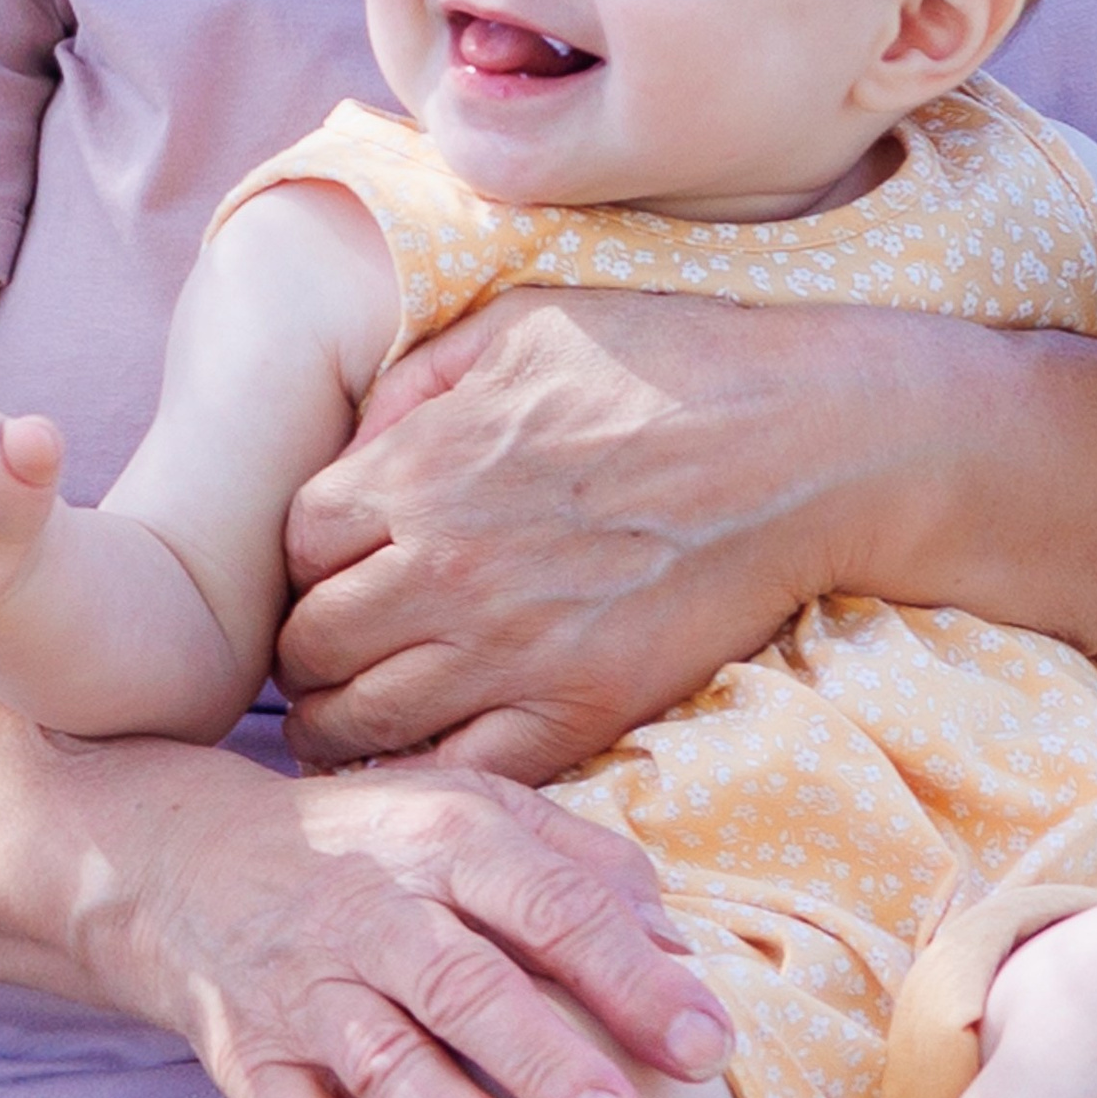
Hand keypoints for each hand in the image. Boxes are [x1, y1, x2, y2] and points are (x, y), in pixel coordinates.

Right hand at [125, 749, 732, 1097]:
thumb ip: (584, 867)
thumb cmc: (378, 846)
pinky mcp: (254, 1059)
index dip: (632, 977)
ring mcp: (307, 989)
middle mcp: (374, 911)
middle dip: (545, 1060)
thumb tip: (682, 949)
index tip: (707, 1049)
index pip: (552, 905)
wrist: (192, 864)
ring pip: (384, 1061)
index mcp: (448, 841)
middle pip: (466, 985)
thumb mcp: (477, 810)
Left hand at [274, 288, 913, 780]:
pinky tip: (431, 757)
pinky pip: (461, 772)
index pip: (293, 544)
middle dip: (308, 650)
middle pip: (308, 644)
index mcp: (420, 469)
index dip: (305, 561)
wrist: (803, 444)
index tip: (333, 570)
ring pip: (361, 724)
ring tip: (357, 719)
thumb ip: (416, 382)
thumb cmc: (669, 364)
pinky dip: (427, 773)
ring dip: (343, 724)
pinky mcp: (578, 709)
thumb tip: (354, 444)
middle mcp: (444, 567)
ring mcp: (509, 649)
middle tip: (332, 656)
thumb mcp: (521, 324)